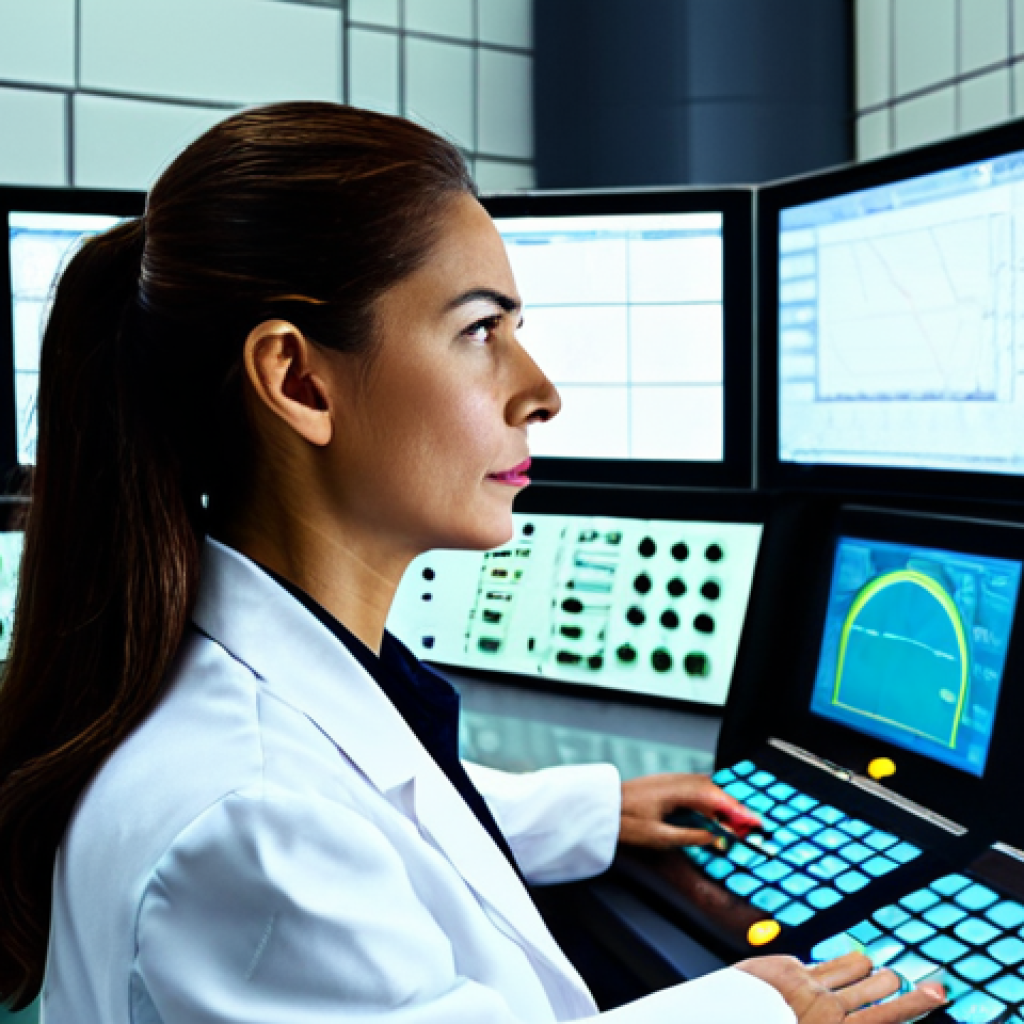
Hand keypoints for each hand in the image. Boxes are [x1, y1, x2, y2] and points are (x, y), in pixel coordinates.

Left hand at [619, 772, 761, 848]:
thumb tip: (714, 837)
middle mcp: (677, 781)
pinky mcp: (666, 783)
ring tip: (737, 819)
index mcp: (678, 792)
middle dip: (735, 807)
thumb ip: (690, 836)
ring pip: (706, 787)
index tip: (755, 822)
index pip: (716, 799)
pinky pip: (695, 787)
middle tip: (752, 824)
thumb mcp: (659, 837)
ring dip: (723, 802)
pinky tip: (713, 810)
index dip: (738, 811)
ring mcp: (671, 780)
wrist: (600, 807)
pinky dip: (709, 798)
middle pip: (714, 790)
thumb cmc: (625, 822)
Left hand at [736, 952, 945, 1022]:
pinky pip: (816, 963)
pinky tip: (810, 981)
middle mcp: (829, 1008)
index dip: (918, 1003)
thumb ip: (847, 1021)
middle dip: (889, 981)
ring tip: (866, 973)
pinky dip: (820, 971)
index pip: (890, 1014)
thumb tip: (865, 1014)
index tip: (939, 991)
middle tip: (893, 981)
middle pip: (879, 982)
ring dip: (864, 969)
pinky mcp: (785, 967)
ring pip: (854, 963)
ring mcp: (807, 983)